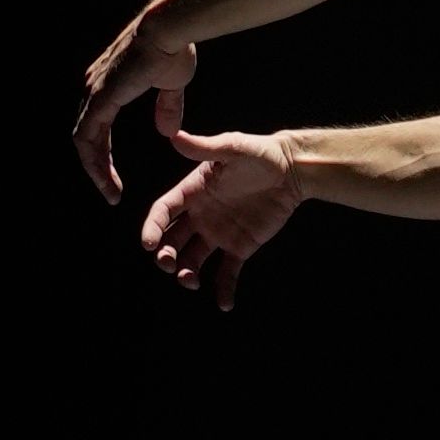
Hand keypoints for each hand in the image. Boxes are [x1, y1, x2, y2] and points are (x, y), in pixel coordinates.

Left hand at [72, 9, 199, 201]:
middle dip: (98, 167)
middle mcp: (95, 88)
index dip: (105, 153)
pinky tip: (105, 179)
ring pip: (84, 141)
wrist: (170, 30)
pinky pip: (87, 138)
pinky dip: (94, 161)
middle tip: (112, 191)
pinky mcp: (100, 99)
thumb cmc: (174, 48)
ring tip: (110, 193)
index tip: (116, 177)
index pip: (98, 125)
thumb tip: (166, 132)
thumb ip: (167, 108)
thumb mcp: (173, 85)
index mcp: (109, 84)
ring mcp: (95, 93)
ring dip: (95, 170)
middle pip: (88, 136)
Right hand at [139, 110, 300, 312]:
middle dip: (165, 256)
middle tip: (169, 265)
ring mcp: (218, 233)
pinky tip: (224, 304)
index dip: (152, 228)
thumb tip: (174, 136)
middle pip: (172, 241)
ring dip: (187, 274)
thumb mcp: (232, 148)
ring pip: (193, 260)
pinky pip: (227, 273)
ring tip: (192, 282)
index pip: (163, 212)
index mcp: (192, 191)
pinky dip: (224, 290)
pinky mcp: (239, 247)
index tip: (148, 244)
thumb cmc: (260, 153)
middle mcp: (200, 215)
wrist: (291, 170)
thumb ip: (204, 148)